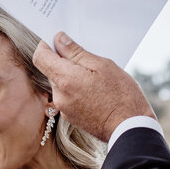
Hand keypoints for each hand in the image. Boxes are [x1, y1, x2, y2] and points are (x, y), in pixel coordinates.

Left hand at [32, 32, 154, 141]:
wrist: (129, 129)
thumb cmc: (121, 96)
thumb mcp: (102, 66)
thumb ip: (76, 52)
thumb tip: (59, 40)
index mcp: (65, 79)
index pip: (40, 57)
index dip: (46, 45)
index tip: (58, 41)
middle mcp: (59, 95)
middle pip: (50, 70)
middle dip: (64, 61)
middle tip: (86, 59)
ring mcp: (63, 109)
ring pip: (60, 83)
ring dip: (71, 76)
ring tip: (94, 78)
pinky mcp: (70, 117)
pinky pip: (67, 96)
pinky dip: (75, 89)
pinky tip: (94, 91)